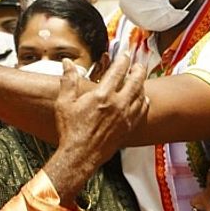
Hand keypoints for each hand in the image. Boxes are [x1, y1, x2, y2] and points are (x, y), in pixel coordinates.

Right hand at [54, 54, 147, 168]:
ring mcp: (125, 116)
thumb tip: (68, 63)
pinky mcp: (128, 127)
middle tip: (139, 64)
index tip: (126, 55)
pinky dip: (144, 101)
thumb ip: (68, 80)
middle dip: (139, 69)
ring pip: (141, 95)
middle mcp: (117, 104)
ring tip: (140, 79)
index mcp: (102, 95)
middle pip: (136, 81)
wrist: (80, 155)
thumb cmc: (71, 130)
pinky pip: (142, 110)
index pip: (118, 71)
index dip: (124, 60)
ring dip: (142, 84)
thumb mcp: (65, 103)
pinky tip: (143, 99)